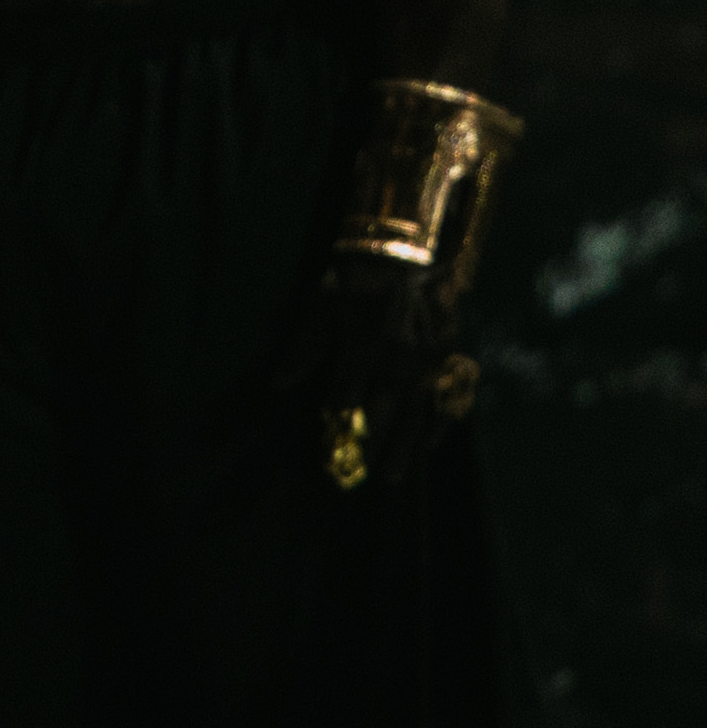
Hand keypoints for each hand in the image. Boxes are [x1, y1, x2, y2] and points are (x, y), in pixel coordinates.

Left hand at [283, 250, 465, 488]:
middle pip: (383, 409)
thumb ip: (305, 346)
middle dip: (369, 441)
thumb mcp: (322, 305)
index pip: (346, 393)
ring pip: (416, 412)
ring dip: (403, 445)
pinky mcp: (448, 357)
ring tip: (391, 474)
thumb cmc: (354, 280)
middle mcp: (398, 357)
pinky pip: (444, 398)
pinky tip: (426, 445)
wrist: (404, 253)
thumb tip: (279, 383)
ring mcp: (427, 360)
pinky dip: (436, 424)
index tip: (326, 444)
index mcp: (364, 344)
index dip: (336, 419)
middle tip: (356, 472)